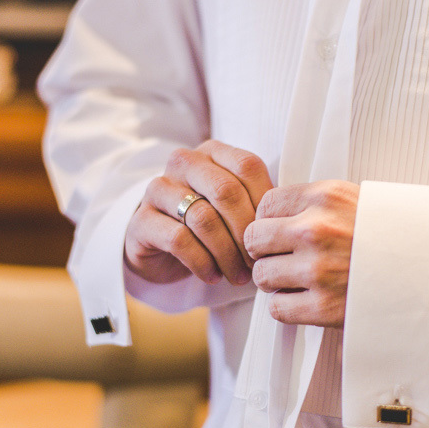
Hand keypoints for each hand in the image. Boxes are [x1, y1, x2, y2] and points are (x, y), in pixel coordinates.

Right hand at [125, 141, 273, 285]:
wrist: (159, 247)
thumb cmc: (209, 225)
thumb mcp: (235, 208)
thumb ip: (259, 204)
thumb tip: (287, 222)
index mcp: (212, 152)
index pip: (248, 166)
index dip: (264, 204)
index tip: (273, 236)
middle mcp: (183, 162)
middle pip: (226, 191)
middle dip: (246, 233)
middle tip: (257, 262)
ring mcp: (158, 188)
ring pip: (203, 218)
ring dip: (227, 254)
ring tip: (238, 275)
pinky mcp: (141, 220)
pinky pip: (179, 240)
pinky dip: (202, 262)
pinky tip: (212, 275)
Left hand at [244, 180, 358, 326]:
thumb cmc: (393, 237)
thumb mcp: (356, 201)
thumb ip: (314, 203)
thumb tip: (271, 214)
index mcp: (326, 198)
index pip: (265, 204)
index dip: (269, 220)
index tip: (280, 231)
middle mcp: (317, 230)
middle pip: (254, 238)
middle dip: (265, 251)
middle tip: (284, 257)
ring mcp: (318, 270)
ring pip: (262, 276)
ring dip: (276, 281)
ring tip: (300, 280)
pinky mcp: (322, 307)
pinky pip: (277, 308)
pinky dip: (287, 307)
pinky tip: (308, 299)